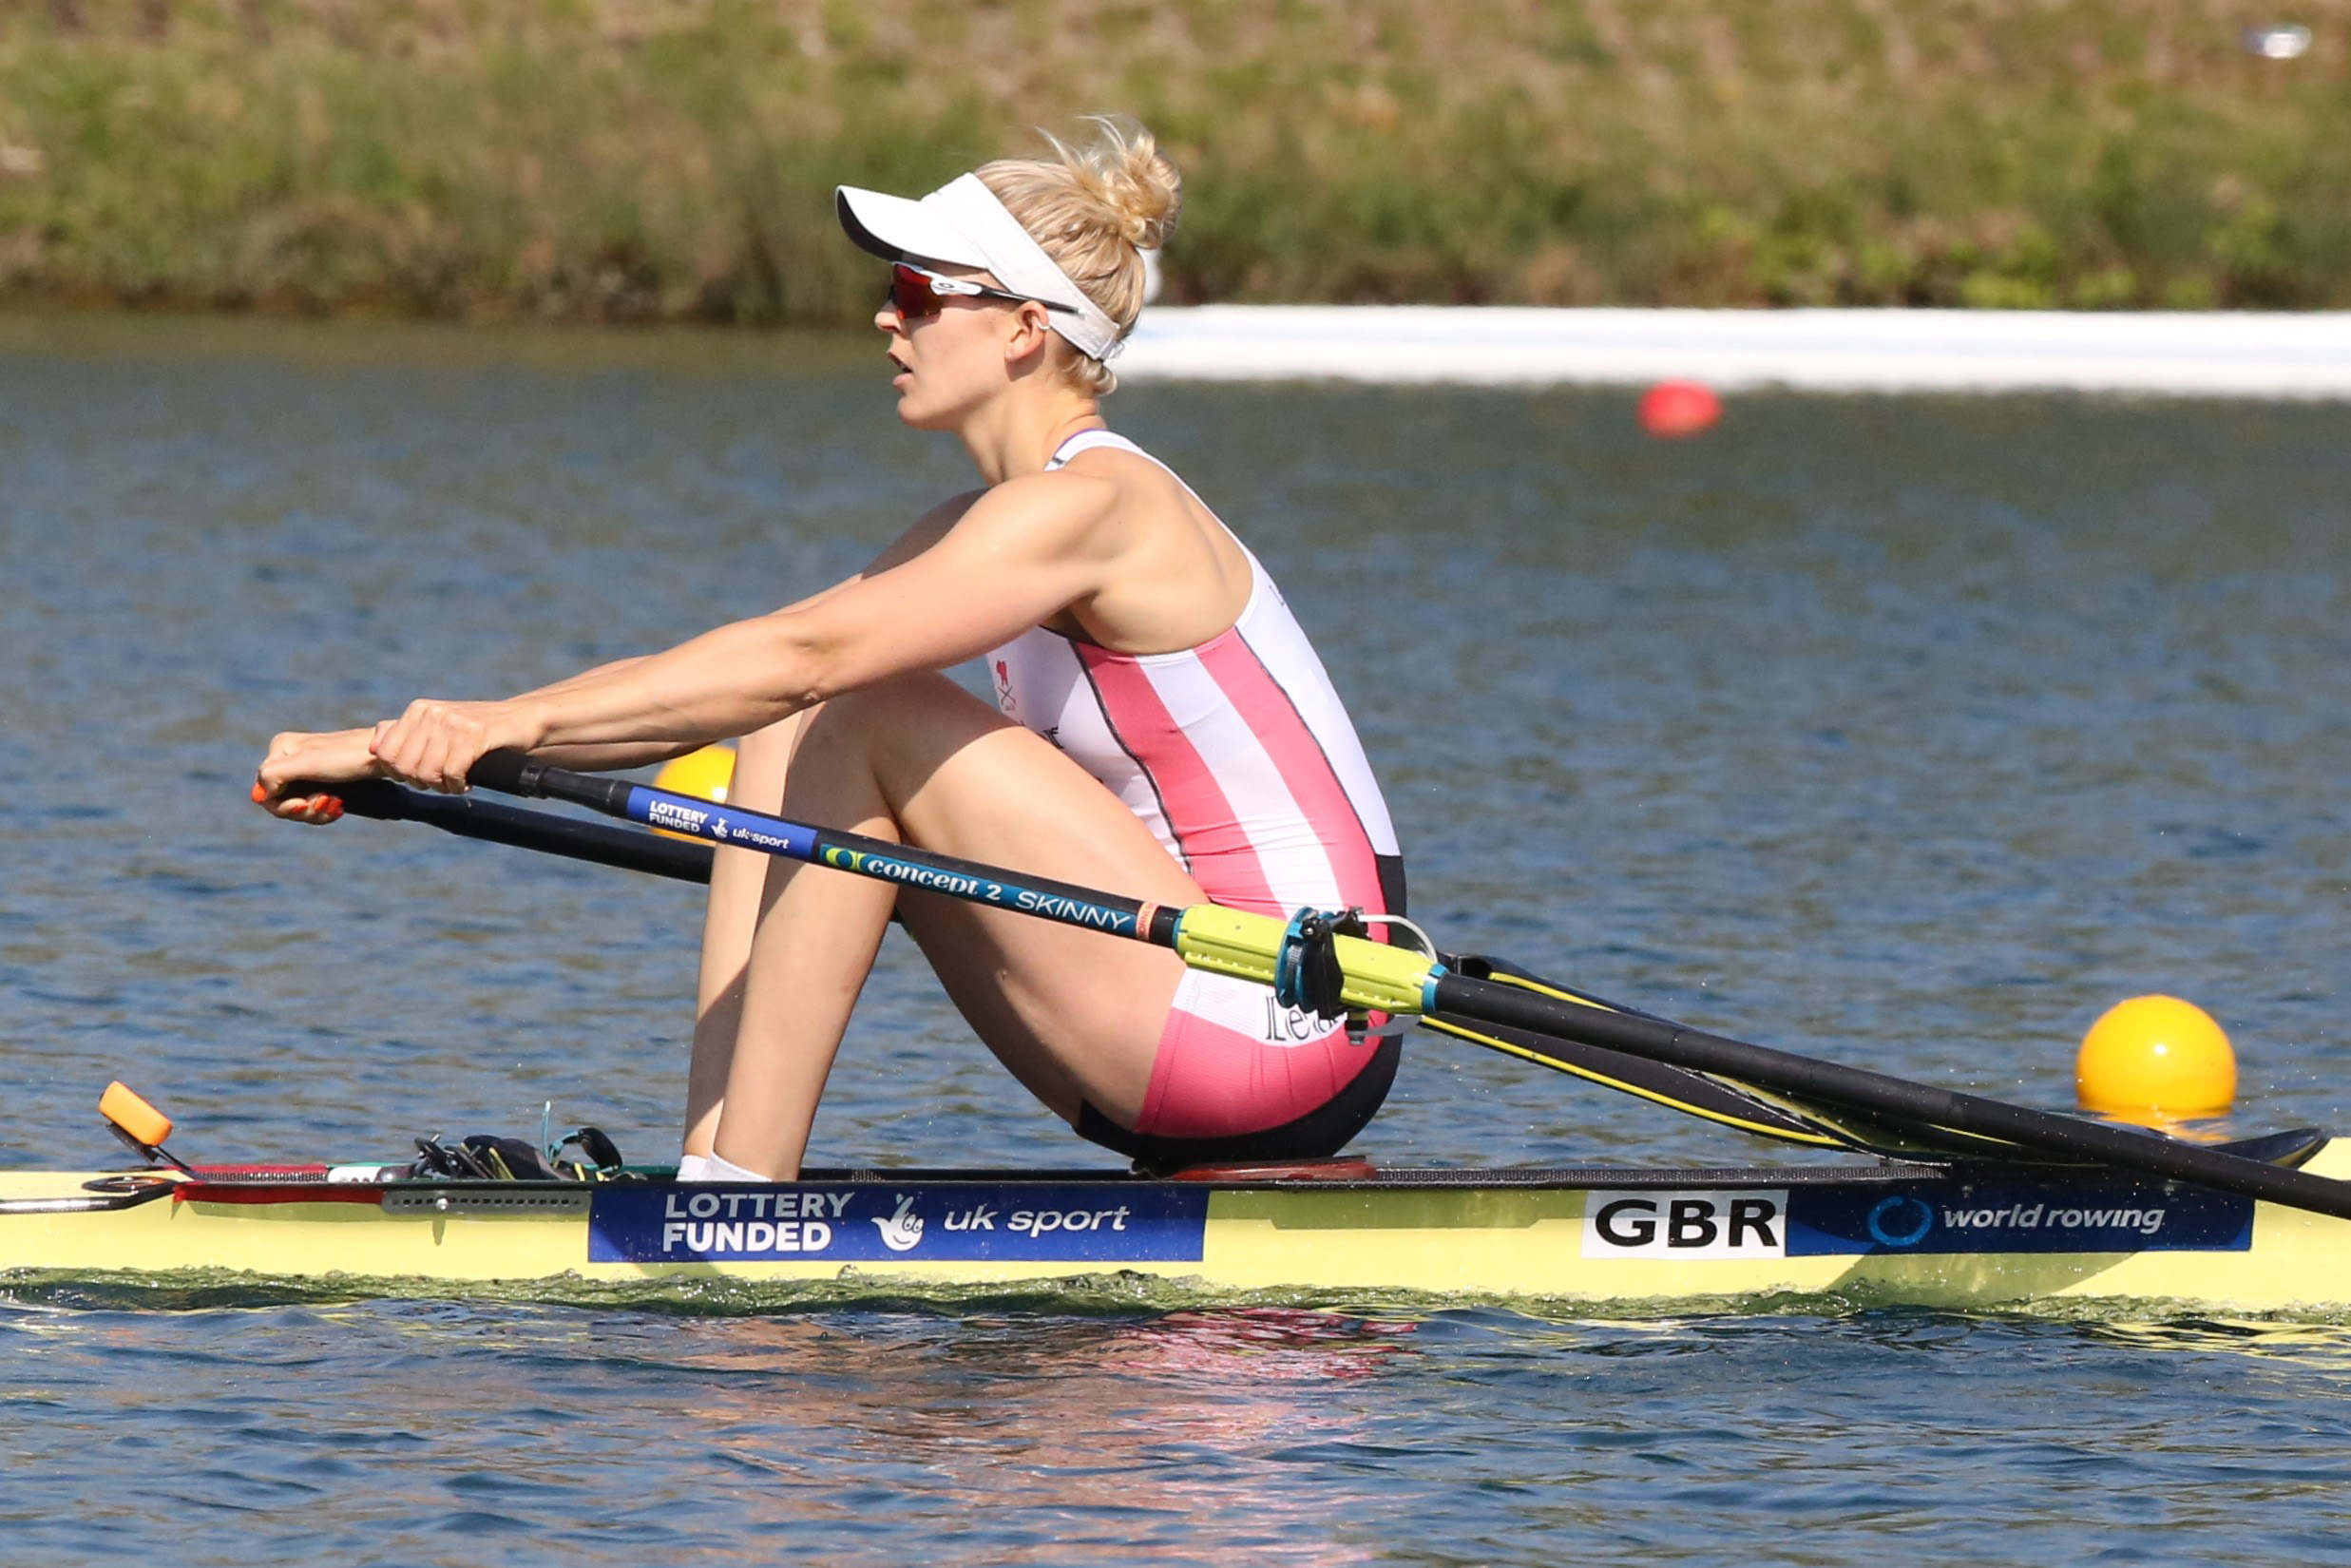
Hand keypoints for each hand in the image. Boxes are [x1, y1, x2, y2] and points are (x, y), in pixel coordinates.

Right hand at [252, 728, 381, 822]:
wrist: (385, 757)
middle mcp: (289, 757)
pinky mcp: (322, 780)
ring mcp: (305, 770)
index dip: (282, 804)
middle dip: (301, 810)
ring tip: (335, 803)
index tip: (304, 804)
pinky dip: (324, 811)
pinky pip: (312, 805)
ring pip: (297, 805)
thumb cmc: (347, 757)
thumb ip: (274, 774)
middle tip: (324, 803)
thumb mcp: (307, 763)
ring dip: (315, 812)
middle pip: (279, 800)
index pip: (263, 789)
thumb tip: (259, 796)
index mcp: (280, 748)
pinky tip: (339, 807)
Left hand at [365, 698, 541, 792]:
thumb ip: (406, 734)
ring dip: (442, 787)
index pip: (384, 753)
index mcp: (418, 710)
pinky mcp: (473, 735)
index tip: (420, 777)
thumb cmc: (478, 729)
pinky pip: (452, 773)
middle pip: (405, 767)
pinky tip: (467, 782)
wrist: (521, 719)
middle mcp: (431, 712)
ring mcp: (452, 723)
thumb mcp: (438, 726)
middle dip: (421, 783)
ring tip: (455, 783)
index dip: (398, 774)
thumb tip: (372, 746)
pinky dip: (458, 786)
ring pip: (427, 773)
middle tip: (441, 784)